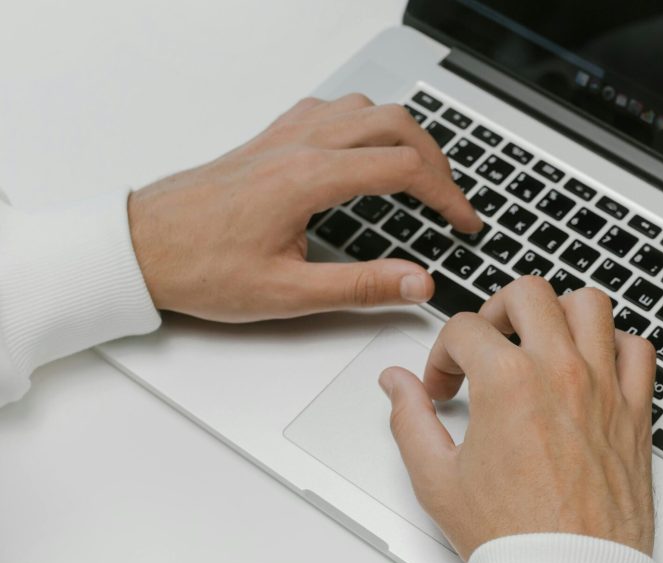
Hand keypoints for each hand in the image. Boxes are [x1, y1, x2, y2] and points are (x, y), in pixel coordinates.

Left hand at [128, 94, 481, 321]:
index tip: (464, 221)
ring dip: (403, 135)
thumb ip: (361, 286)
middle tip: (450, 198)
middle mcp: (301, 145)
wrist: (139, 247)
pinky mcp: (270, 139)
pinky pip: (331, 110)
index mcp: (310, 178)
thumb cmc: (201, 268)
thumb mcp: (287, 294)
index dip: (447, 195)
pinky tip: (363, 152)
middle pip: (395, 124)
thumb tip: (417, 283)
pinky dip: (364, 124)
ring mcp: (284, 136)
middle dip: (436, 159)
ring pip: (366, 109)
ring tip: (419, 173)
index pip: (405, 168)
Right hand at [380, 277, 657, 558]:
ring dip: (559, 313)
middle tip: (488, 344)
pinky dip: (616, 346)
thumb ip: (410, 420)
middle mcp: (560, 373)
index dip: (442, 355)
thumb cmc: (514, 537)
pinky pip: (638, 349)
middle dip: (497, 310)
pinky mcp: (636, 410)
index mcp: (508, 384)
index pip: (464, 328)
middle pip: (528, 293)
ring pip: (590, 304)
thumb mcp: (437, 480)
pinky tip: (592, 365)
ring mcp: (604, 387)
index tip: (444, 384)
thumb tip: (397, 384)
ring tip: (540, 340)